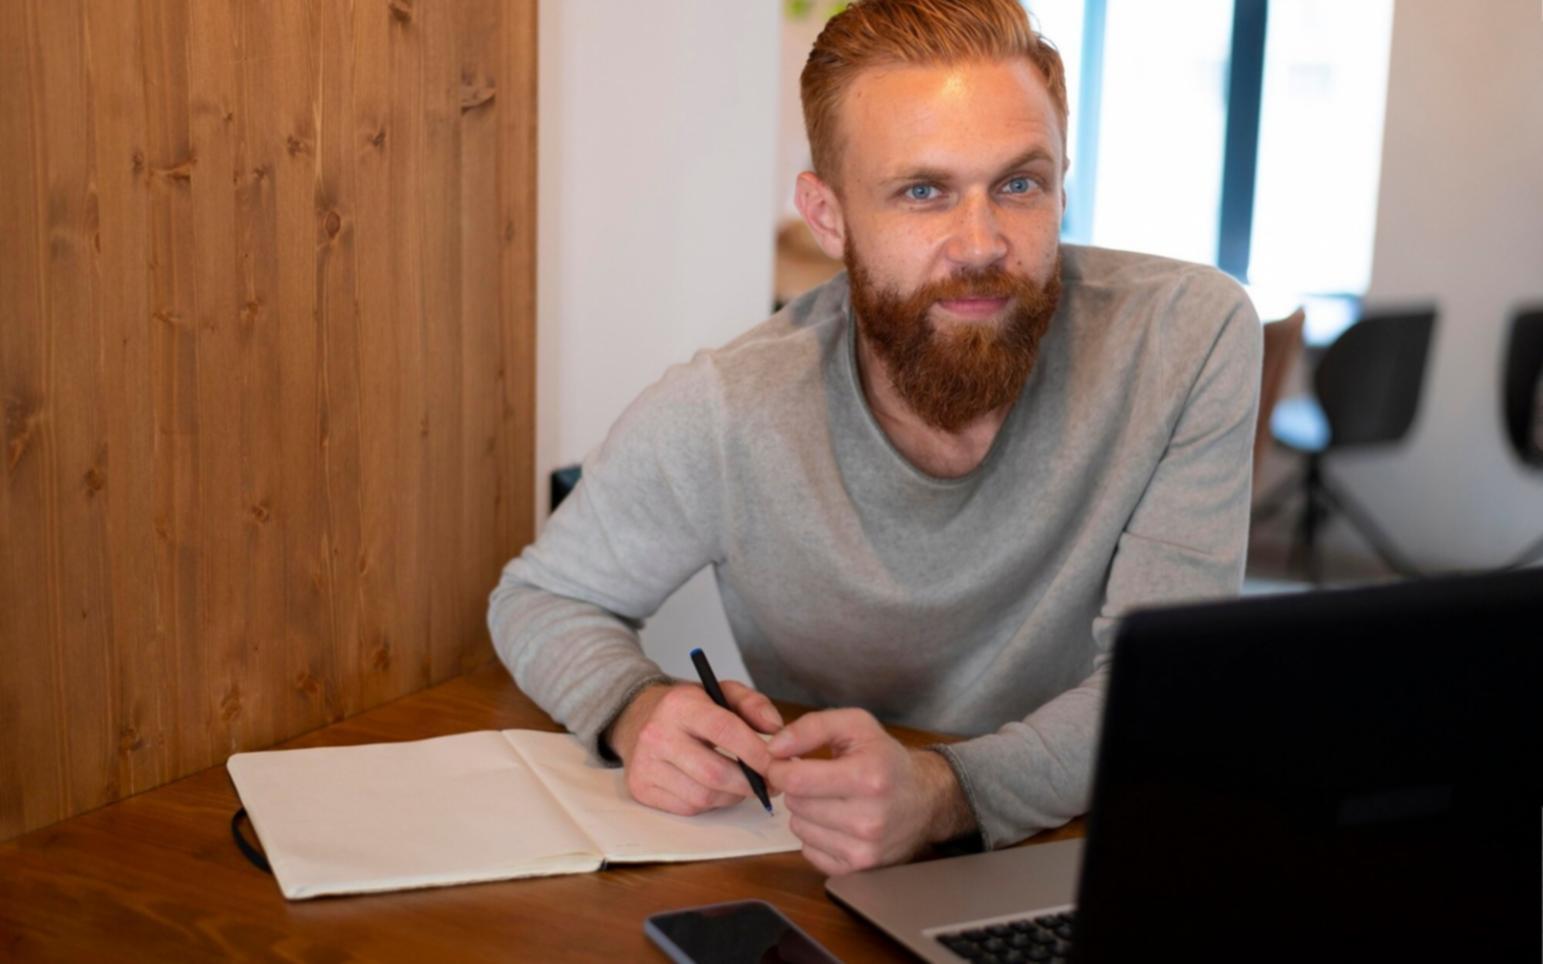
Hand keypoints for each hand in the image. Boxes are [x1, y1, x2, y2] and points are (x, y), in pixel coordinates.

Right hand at [604, 680, 783, 815]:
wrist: (637, 718)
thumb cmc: (687, 708)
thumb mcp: (720, 692)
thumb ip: (753, 704)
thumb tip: (777, 729)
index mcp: (679, 705)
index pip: (724, 730)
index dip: (756, 751)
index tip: (778, 763)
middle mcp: (657, 734)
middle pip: (714, 772)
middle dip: (749, 783)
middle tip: (769, 782)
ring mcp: (645, 764)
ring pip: (702, 796)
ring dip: (732, 796)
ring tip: (744, 784)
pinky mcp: (642, 788)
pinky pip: (688, 808)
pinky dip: (710, 803)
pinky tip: (716, 788)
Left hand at [765, 708, 974, 874]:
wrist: (926, 798)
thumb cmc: (887, 760)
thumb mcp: (856, 725)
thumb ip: (811, 727)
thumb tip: (774, 748)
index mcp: (867, 777)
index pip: (797, 780)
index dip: (780, 768)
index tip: (784, 762)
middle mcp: (868, 818)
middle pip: (796, 803)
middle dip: (798, 787)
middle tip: (818, 778)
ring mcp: (863, 849)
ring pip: (799, 828)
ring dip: (806, 811)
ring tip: (831, 799)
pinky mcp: (858, 868)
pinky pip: (808, 851)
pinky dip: (815, 836)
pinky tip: (835, 821)